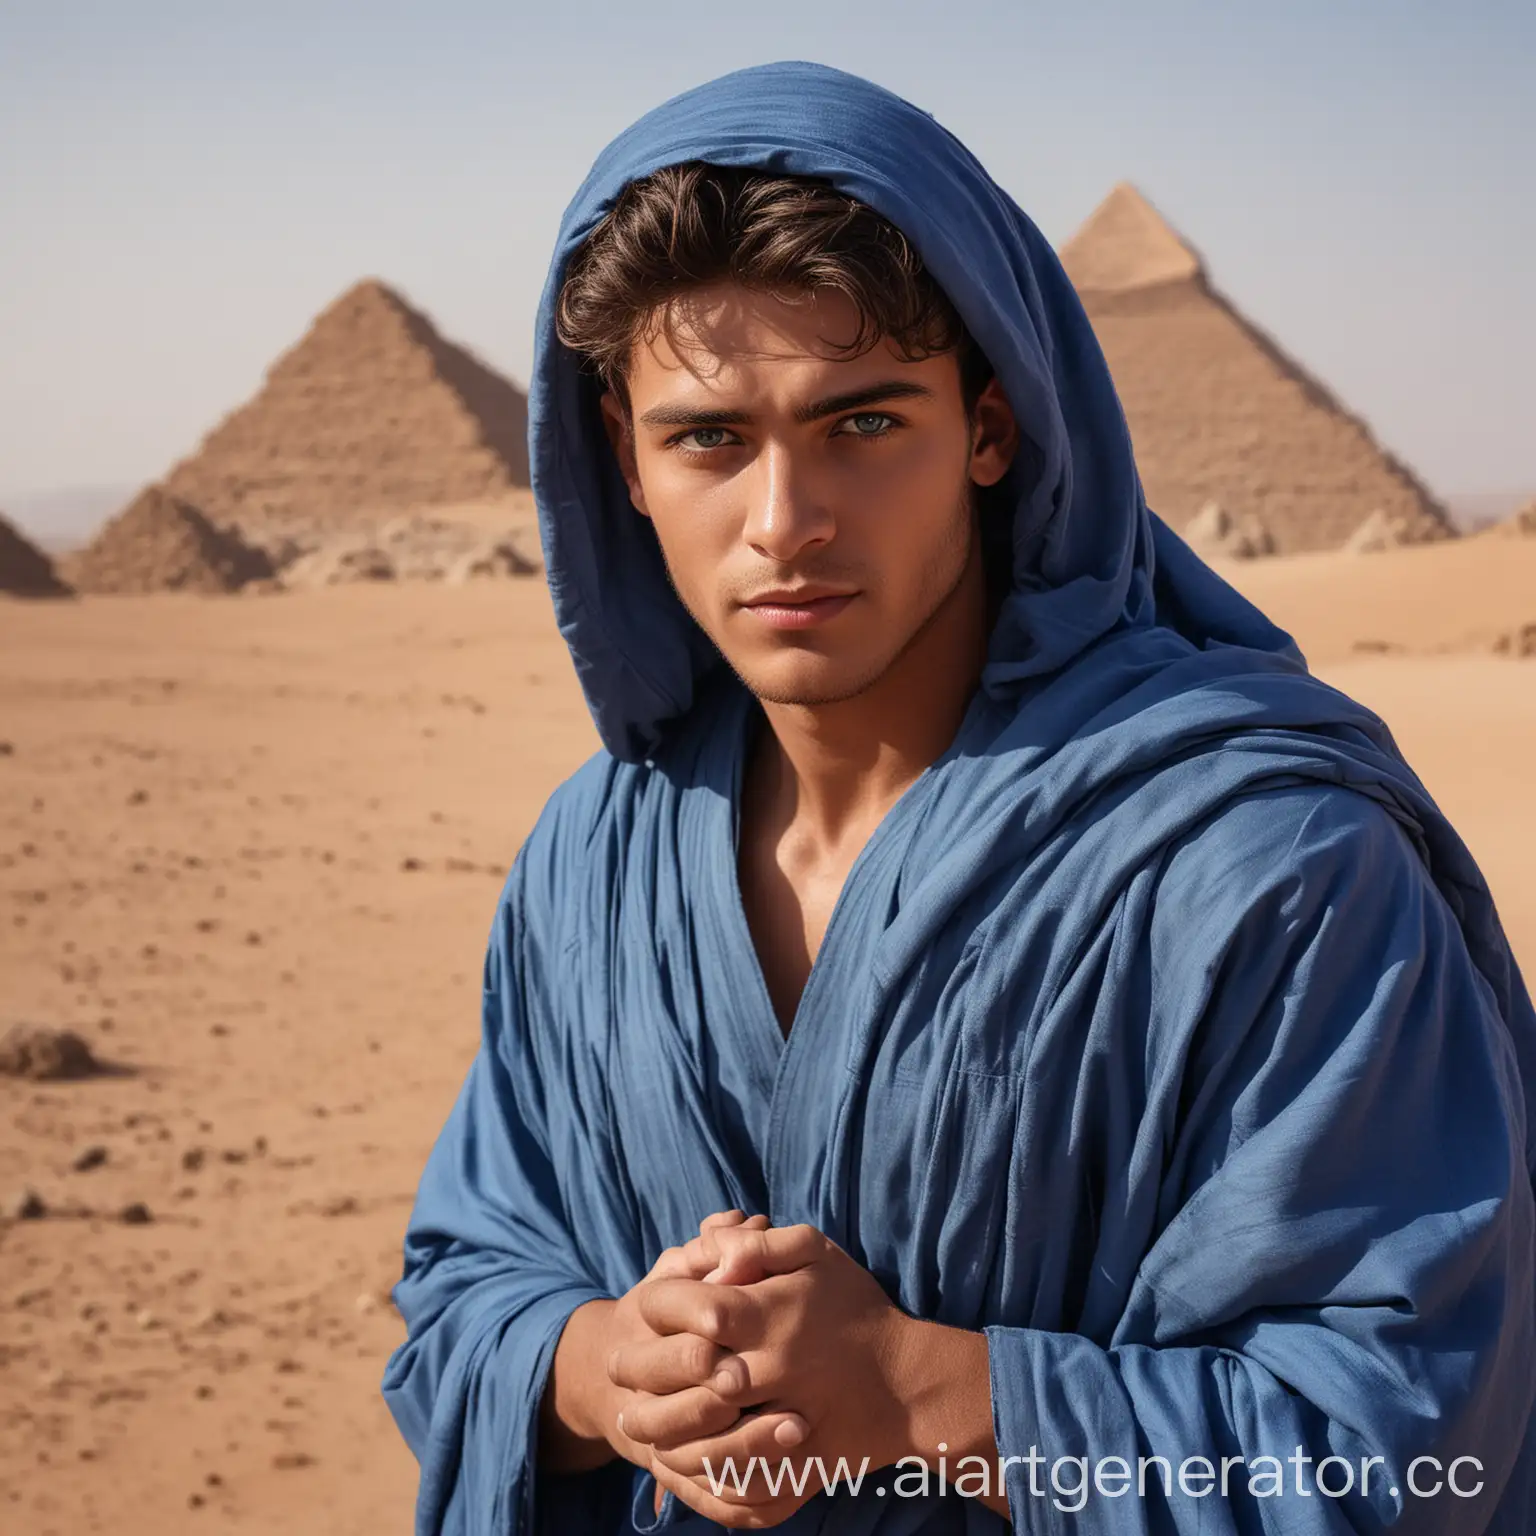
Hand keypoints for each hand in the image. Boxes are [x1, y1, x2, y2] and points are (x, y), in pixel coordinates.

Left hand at [616, 1223, 919, 1527]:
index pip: (696, 1310)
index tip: (638, 1307)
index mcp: (774, 1317)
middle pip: (689, 1379)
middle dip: (643, 1373)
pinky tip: (678, 1465)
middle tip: (616, 1369)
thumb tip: (712, 1244)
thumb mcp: (817, 1253)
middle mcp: (775, 1370)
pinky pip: (740, 1484)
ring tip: (633, 1422)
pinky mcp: (797, 1467)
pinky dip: (701, 1478)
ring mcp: (786, 1423)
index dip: (658, 1307)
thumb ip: (761, 1245)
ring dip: (661, 1431)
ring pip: (704, 1438)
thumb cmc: (857, 1307)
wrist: (911, 1382)